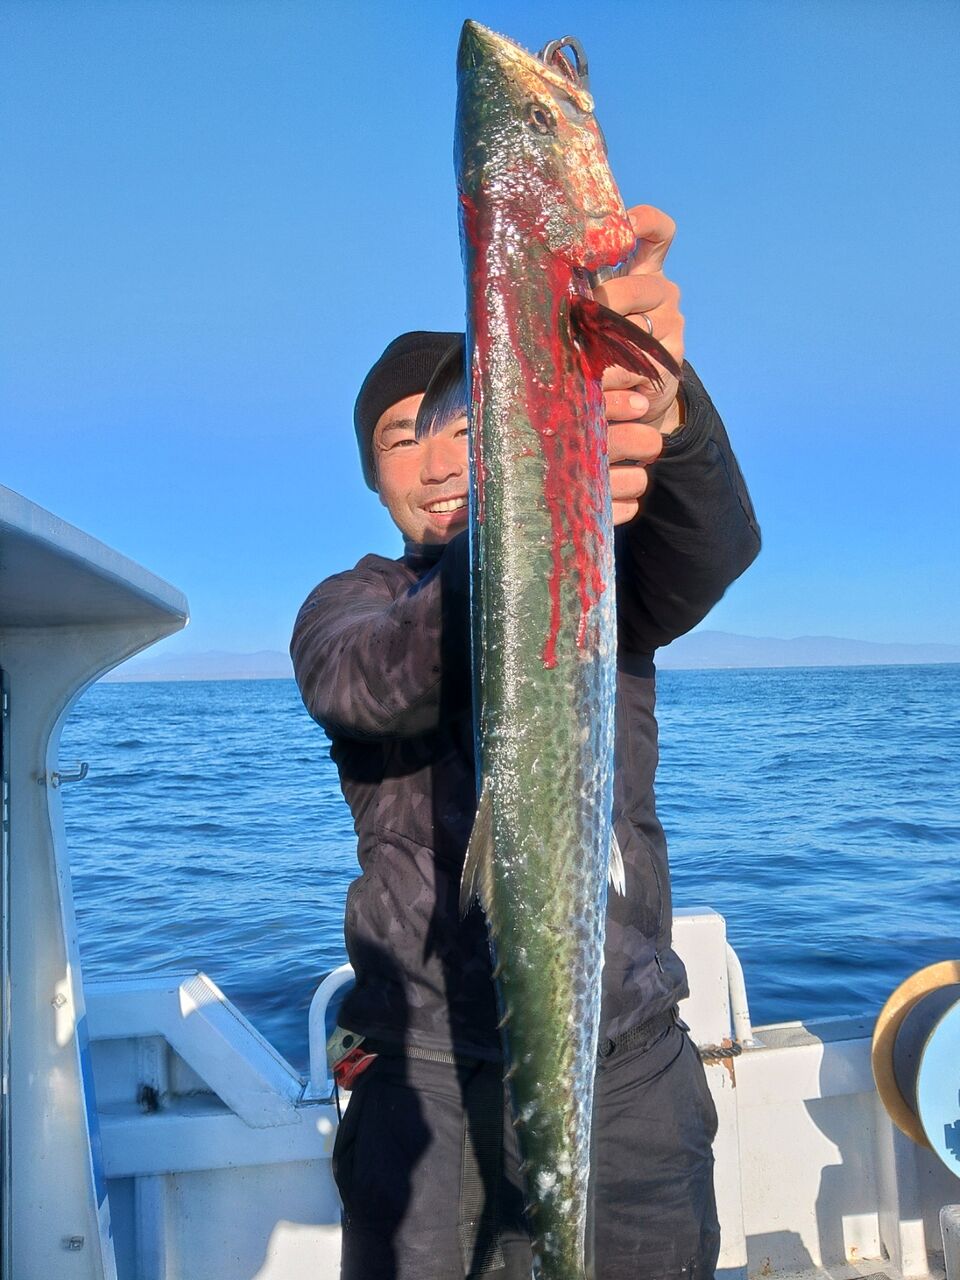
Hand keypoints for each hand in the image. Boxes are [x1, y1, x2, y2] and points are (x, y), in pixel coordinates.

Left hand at [594, 205, 684, 524]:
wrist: (636, 392)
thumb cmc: (598, 338)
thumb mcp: (590, 305)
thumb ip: (574, 285)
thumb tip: (520, 271)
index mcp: (644, 269)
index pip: (657, 233)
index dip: (644, 223)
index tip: (624, 221)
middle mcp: (663, 293)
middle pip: (637, 287)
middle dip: (603, 301)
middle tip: (574, 315)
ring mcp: (671, 327)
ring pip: (633, 332)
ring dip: (599, 346)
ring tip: (573, 358)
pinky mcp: (669, 365)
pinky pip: (635, 369)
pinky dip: (608, 379)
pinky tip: (591, 387)